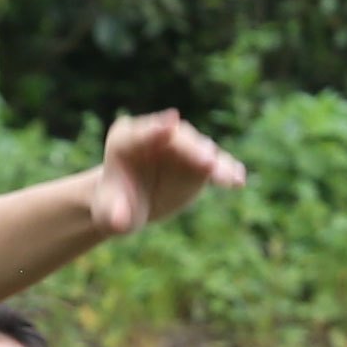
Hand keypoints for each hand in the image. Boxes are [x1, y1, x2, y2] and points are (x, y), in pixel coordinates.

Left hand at [78, 111, 241, 238]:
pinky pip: (216, 164)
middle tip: (208, 163)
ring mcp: (181, 147)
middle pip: (178, 138)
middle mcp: (157, 135)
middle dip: (193, 149)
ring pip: (201, 149)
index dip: (155, 129)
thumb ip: (113, 213)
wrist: (129, 207)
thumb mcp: (109, 212)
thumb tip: (120, 221)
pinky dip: (227, 171)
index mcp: (126, 140)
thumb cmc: (113, 206)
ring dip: (216, 163)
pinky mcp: (199, 162)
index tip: (171, 124)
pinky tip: (238, 181)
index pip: (140, 133)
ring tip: (228, 178)